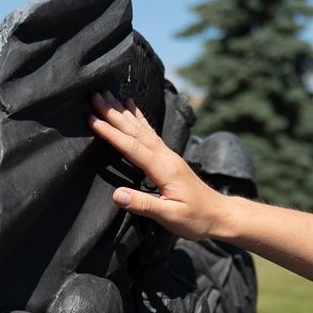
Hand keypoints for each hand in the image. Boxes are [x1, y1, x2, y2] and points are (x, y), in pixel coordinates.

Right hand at [89, 92, 226, 240]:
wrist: (220, 214)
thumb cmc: (196, 218)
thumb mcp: (170, 216)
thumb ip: (143, 205)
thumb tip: (115, 195)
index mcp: (163, 169)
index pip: (132, 147)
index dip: (111, 133)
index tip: (92, 119)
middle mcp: (166, 156)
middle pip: (135, 131)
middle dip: (113, 113)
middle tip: (95, 95)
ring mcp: (169, 155)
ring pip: (142, 128)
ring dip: (123, 111)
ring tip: (108, 94)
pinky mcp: (169, 158)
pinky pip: (150, 132)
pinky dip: (138, 118)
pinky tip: (132, 107)